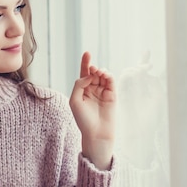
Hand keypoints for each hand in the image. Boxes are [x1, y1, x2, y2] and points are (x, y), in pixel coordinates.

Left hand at [69, 52, 115, 169]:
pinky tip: (104, 75)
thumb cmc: (83, 119)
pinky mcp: (112, 95)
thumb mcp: (75, 100)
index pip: (84, 73)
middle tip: (93, 69)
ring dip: (101, 71)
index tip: (87, 53)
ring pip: (103, 76)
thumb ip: (79, 85)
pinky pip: (111, 82)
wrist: (96, 133)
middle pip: (93, 72)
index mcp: (82, 90)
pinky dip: (109, 76)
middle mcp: (93, 89)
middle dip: (93, 67)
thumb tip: (89, 75)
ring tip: (98, 72)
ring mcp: (103, 92)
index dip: (85, 62)